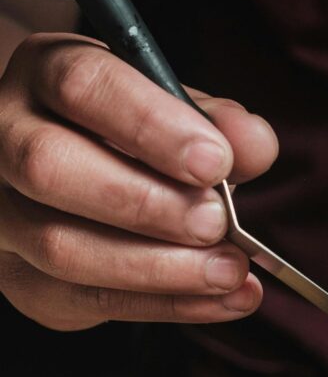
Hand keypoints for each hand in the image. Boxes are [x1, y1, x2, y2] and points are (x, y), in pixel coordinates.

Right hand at [0, 33, 277, 328]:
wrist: (80, 166)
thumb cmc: (131, 132)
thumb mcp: (175, 107)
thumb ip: (216, 121)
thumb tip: (252, 146)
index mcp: (45, 72)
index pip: (82, 85)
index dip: (151, 126)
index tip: (214, 161)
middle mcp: (5, 136)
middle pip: (50, 168)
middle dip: (146, 203)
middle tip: (216, 223)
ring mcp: (0, 214)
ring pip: (59, 247)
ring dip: (159, 267)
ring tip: (229, 270)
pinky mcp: (18, 276)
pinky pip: (82, 300)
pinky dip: (164, 305)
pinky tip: (220, 299)